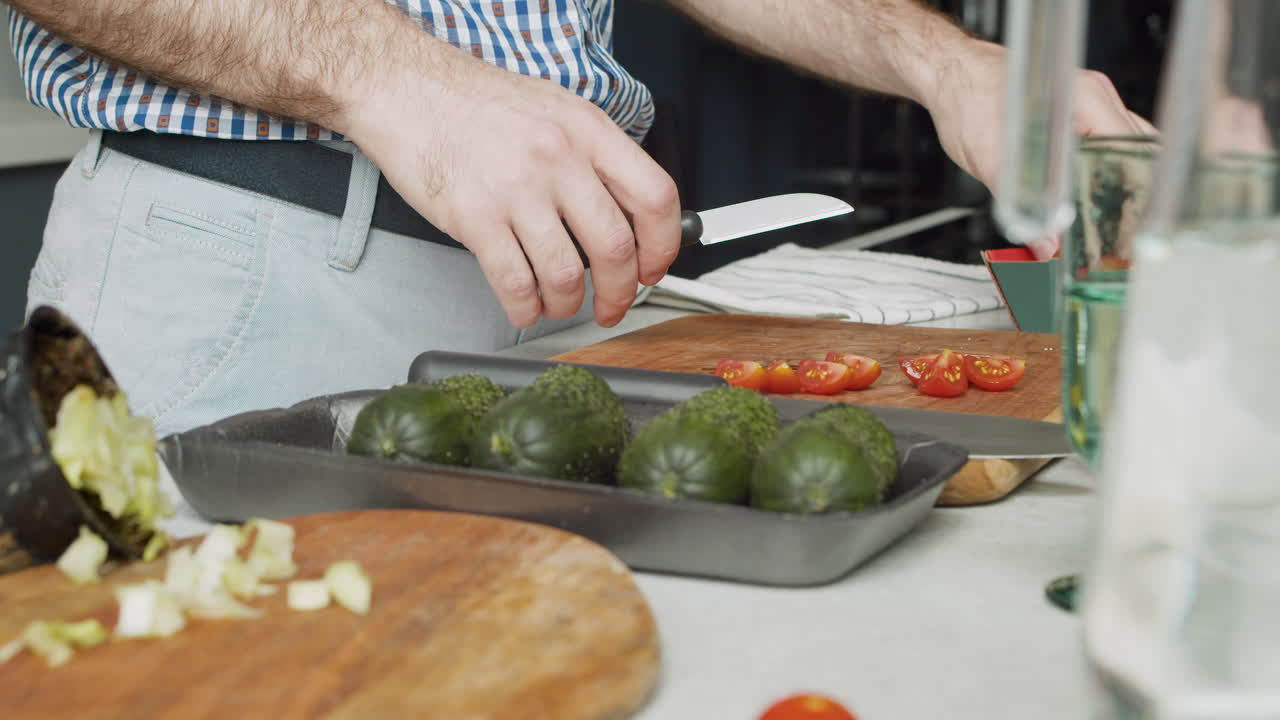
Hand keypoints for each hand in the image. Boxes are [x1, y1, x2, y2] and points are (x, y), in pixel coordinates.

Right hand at [342, 43, 680, 328]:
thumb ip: (595, 156)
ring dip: (570, 304)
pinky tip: (527, 307)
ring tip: (562, 304)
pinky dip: (527, 309)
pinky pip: (516, 284)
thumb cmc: (476, 102)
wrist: (407, 90)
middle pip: (615, 247)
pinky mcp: (474, 218)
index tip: (654, 267)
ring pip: (567, 275)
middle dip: (620, 292)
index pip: (654, 197)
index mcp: (587, 130)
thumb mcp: (556, 110)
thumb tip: (629, 212)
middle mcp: (558, 158)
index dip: (663, 245)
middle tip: (613, 305)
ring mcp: (515, 190)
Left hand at [924, 41, 1156, 259]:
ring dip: (1116, 185)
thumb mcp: (990, 159)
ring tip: (1103, 224)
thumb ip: (1021, 206)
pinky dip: (1101, 173)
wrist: (952, 78)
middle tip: (1113, 233)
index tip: (1123, 224)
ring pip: (1125, 152)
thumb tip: (1046, 245)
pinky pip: (1105, 147)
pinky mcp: (1079, 115)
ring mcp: (1091, 105)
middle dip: (1128, 195)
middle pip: (1136, 154)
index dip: (1131, 192)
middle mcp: (1096, 98)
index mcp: (1085, 99)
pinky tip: (1088, 200)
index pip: (1131, 152)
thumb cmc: (967, 100)